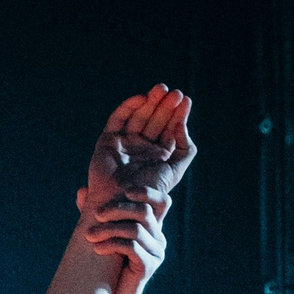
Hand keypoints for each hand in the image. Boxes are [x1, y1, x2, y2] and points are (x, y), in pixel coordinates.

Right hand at [77, 84, 196, 249]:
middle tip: (175, 93)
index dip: (177, 114)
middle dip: (165, 106)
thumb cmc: (148, 191)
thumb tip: (182, 125)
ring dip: (150, 102)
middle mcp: (141, 147)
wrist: (121, 204)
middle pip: (155, 120)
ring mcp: (124, 143)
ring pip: (138, 117)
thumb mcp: (175, 170)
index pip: (169, 128)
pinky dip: (128, 108)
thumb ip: (186, 148)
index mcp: (157, 155)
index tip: (185, 100)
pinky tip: (142, 99)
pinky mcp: (107, 141)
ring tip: (162, 90)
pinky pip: (117, 120)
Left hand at [94, 200, 167, 293]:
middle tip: (96, 214)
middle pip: (144, 211)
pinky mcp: (149, 267)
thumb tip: (82, 191)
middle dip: (117, 209)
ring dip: (108, 229)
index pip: (161, 202)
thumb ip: (95, 212)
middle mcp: (158, 238)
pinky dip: (111, 244)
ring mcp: (156, 253)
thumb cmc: (105, 264)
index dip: (147, 192)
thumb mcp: (101, 233)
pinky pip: (131, 248)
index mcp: (151, 227)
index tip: (124, 191)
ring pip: (135, 229)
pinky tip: (97, 248)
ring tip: (89, 235)